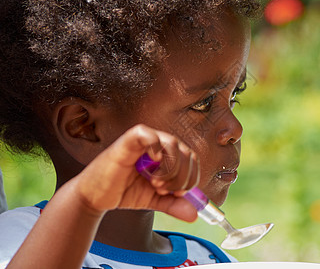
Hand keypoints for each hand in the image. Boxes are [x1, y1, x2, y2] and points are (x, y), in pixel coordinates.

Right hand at [74, 124, 199, 221]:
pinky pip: (148, 135)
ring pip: (172, 143)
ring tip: (155, 183)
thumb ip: (173, 204)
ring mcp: (143, 141)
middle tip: (164, 190)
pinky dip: (155, 147)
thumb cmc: (123, 192)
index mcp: (166, 155)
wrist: (95, 197)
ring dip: (170, 168)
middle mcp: (157, 144)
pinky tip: (153, 162)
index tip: (178, 194)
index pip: (191, 158)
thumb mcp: (154, 199)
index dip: (190, 177)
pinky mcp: (128, 141)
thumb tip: (194, 214)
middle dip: (181, 176)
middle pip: (185, 151)